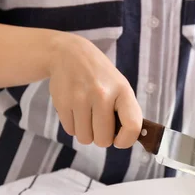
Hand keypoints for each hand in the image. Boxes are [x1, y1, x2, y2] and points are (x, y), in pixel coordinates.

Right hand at [48, 34, 142, 148]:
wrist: (70, 53)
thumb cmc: (100, 76)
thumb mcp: (119, 86)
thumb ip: (126, 111)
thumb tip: (127, 140)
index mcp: (122, 90)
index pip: (132, 125)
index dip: (127, 141)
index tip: (120, 140)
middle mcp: (102, 94)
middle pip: (103, 140)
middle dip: (102, 137)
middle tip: (100, 124)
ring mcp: (80, 98)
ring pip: (85, 139)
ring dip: (86, 133)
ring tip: (87, 115)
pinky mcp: (62, 103)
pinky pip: (70, 131)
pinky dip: (74, 126)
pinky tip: (76, 110)